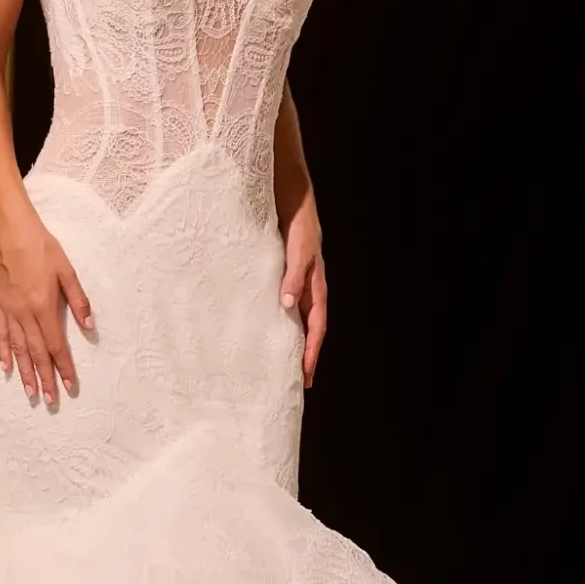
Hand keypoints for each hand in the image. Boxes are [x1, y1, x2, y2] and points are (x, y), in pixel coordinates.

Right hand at [0, 222, 92, 404]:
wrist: (13, 234)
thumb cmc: (43, 250)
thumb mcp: (68, 273)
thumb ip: (79, 302)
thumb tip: (90, 328)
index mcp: (44, 308)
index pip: (56, 346)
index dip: (64, 368)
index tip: (70, 386)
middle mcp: (26, 315)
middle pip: (37, 354)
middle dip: (45, 379)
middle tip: (51, 400)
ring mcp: (11, 312)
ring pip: (19, 350)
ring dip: (25, 373)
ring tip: (31, 393)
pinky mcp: (0, 306)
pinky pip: (2, 334)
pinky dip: (4, 352)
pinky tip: (6, 367)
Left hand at [280, 201, 327, 388]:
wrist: (292, 202)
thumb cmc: (298, 226)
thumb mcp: (297, 252)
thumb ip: (293, 276)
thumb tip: (287, 305)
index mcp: (316, 287)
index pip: (316, 327)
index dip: (311, 352)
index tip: (305, 375)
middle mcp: (308, 289)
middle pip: (309, 329)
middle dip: (304, 355)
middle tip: (297, 381)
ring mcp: (297, 285)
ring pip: (297, 320)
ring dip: (292, 341)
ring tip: (282, 363)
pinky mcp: (284, 277)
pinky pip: (284, 306)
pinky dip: (280, 322)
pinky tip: (268, 330)